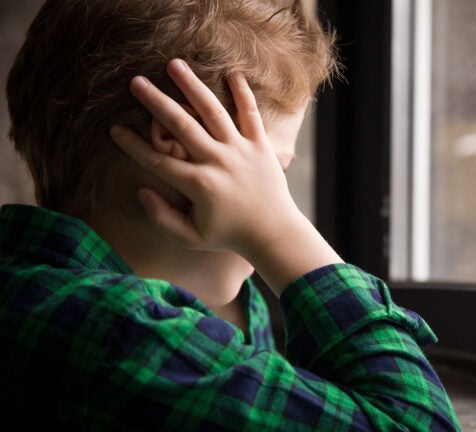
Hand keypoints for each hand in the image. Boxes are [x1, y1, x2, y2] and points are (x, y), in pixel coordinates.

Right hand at [111, 59, 341, 293]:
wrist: (274, 232)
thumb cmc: (229, 234)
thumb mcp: (191, 237)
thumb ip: (161, 218)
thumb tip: (140, 191)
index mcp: (199, 185)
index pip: (157, 161)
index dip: (132, 145)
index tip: (114, 129)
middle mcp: (218, 162)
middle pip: (180, 125)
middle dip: (155, 102)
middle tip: (135, 82)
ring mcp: (241, 151)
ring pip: (213, 111)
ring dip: (192, 86)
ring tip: (174, 65)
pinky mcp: (261, 145)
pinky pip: (250, 114)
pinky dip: (243, 93)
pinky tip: (232, 72)